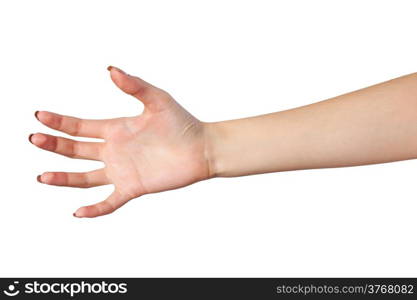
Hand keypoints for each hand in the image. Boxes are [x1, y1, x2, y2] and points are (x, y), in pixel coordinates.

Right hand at [30, 66, 210, 217]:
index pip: (80, 127)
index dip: (59, 122)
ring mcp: (122, 171)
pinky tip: (78, 212)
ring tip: (42, 177)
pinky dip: (95, 208)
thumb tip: (110, 69)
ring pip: (85, 178)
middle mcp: (114, 151)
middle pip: (76, 150)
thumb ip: (134, 85)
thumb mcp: (157, 99)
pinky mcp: (134, 187)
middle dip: (54, 146)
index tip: (39, 116)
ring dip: (64, 178)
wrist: (202, 148)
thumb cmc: (182, 123)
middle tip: (34, 139)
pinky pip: (110, 201)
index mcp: (116, 129)